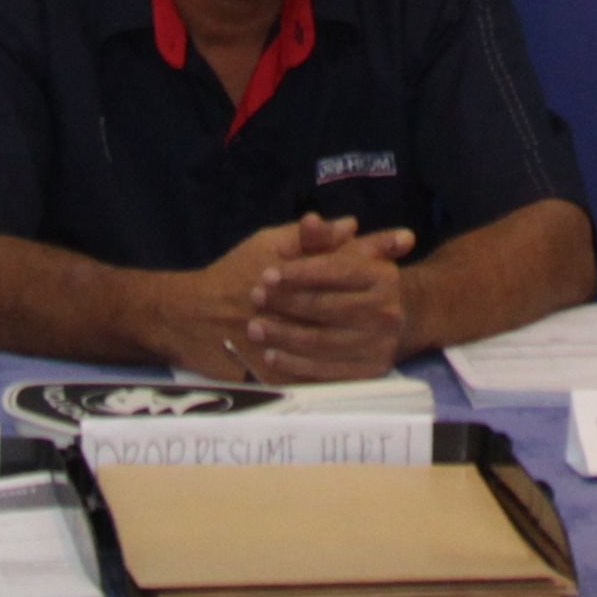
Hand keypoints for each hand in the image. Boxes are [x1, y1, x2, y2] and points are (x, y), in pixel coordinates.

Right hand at [150, 218, 411, 382]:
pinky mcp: (275, 369)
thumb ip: (307, 238)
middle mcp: (291, 303)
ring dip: (361, 333)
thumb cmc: (230, 274)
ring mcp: (283, 338)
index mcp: (291, 268)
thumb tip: (349, 225)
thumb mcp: (265, 246)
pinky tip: (358, 364)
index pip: (340, 254)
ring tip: (389, 332)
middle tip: (407, 290)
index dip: (374, 245)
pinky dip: (334, 368)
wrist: (190, 316)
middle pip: (342, 297)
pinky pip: (311, 372)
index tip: (407, 239)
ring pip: (330, 337)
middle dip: (378, 292)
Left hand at [238, 217, 416, 382]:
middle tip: (254, 298)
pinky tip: (272, 356)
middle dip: (286, 302)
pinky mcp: (368, 374)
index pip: (336, 270)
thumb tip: (310, 220)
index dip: (299, 272)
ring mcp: (380, 346)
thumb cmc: (349, 282)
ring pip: (321, 341)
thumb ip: (321, 239)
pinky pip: (325, 372)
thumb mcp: (338, 254)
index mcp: (383, 275)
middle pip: (326, 306)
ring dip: (283, 335)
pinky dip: (295, 364)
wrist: (382, 323)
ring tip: (254, 328)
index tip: (267, 273)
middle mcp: (388, 311)